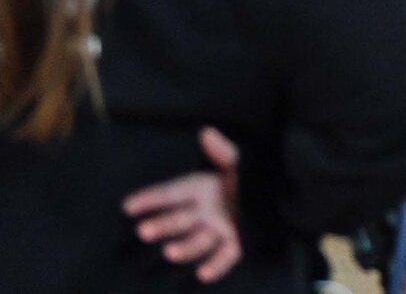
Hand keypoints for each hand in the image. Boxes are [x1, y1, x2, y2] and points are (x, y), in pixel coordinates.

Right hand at [123, 127, 242, 282]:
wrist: (278, 196)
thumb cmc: (251, 176)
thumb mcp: (239, 161)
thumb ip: (223, 151)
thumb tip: (207, 131)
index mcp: (201, 190)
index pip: (172, 194)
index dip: (151, 199)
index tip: (127, 206)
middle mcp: (205, 212)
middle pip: (179, 219)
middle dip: (162, 225)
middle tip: (143, 232)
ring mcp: (219, 229)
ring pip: (197, 241)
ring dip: (184, 248)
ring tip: (169, 252)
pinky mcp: (236, 244)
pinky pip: (224, 256)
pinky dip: (215, 265)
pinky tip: (203, 274)